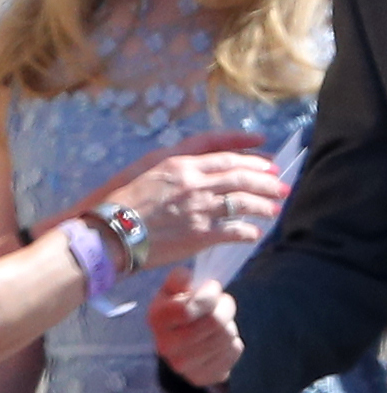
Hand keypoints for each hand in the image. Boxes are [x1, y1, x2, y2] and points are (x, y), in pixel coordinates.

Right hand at [97, 132, 281, 266]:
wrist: (112, 233)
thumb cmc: (122, 204)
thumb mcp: (149, 171)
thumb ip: (177, 168)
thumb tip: (196, 171)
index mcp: (183, 165)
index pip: (227, 157)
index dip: (253, 159)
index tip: (268, 164)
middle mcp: (196, 183)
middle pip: (241, 177)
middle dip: (266, 182)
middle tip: (281, 186)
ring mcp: (199, 209)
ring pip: (242, 202)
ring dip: (263, 205)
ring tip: (274, 209)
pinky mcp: (198, 235)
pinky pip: (233, 231)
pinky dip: (247, 232)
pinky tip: (255, 234)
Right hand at [148, 268, 241, 386]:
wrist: (181, 345)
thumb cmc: (182, 308)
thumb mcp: (175, 289)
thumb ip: (179, 278)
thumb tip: (185, 277)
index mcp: (157, 319)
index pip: (188, 309)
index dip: (209, 294)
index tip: (212, 289)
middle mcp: (165, 346)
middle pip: (213, 322)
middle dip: (224, 308)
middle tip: (220, 306)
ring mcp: (182, 366)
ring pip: (226, 336)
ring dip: (229, 325)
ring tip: (220, 325)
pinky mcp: (201, 377)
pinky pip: (233, 352)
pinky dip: (233, 343)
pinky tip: (221, 343)